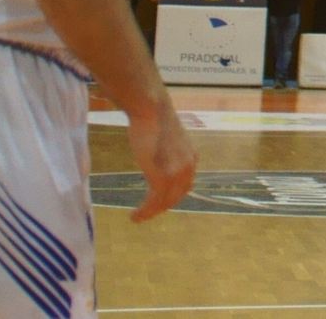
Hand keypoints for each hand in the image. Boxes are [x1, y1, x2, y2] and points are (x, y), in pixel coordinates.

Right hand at [126, 98, 196, 222]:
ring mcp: (176, 172)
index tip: (159, 202)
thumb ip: (169, 155)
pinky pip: (154, 201)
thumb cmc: (155, 121)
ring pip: (165, 202)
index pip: (185, 185)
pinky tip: (134, 215)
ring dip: (150, 213)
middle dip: (161, 207)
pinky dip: (144, 212)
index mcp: (191, 158)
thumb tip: (161, 161)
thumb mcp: (169, 141)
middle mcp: (188, 166)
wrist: (152, 109)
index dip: (172, 197)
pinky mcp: (161, 176)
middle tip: (146, 212)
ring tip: (137, 217)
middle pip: (176, 197)